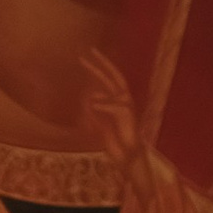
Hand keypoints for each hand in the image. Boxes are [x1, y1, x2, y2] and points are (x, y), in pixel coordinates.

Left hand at [80, 45, 139, 176]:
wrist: (129, 156)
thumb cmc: (116, 142)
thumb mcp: (100, 124)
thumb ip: (95, 111)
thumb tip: (88, 98)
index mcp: (117, 99)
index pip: (108, 78)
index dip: (98, 67)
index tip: (85, 57)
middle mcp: (124, 98)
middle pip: (111, 76)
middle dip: (97, 65)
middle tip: (84, 56)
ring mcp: (127, 104)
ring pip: (111, 89)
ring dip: (97, 91)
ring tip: (87, 96)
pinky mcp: (127, 113)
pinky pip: (112, 104)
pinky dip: (102, 105)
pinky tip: (93, 105)